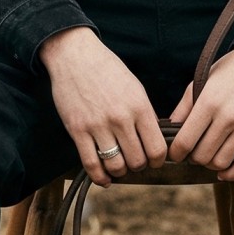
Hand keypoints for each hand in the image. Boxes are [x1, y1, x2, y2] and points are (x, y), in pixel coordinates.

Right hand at [38, 27, 166, 185]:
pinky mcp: (77, 131)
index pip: (157, 148)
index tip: (155, 160)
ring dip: (120, 171)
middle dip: (139, 166)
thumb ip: (144, 113)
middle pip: (138, 161)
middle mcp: (120, 118)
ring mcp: (98, 126)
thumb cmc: (106, 69)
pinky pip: (91, 164)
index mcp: (139, 106)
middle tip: (136, 162)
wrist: (74, 56)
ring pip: (116, 166)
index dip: (158, 160)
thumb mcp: (134, 87)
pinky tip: (105, 178)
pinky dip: (100, 177)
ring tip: (120, 166)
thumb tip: (154, 139)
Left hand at [167, 41, 233, 180]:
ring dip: (211, 165)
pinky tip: (224, 171)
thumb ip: (185, 106)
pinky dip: (232, 173)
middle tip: (192, 153)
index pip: (185, 140)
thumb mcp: (202, 80)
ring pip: (221, 162)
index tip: (175, 154)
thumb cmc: (231, 69)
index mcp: (209, 102)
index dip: (176, 153)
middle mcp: (228, 116)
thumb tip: (169, 128)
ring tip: (208, 156)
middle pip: (202, 155)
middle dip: (193, 158)